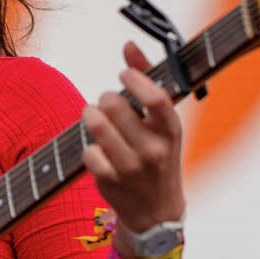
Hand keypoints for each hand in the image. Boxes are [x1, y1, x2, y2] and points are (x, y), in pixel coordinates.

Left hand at [81, 41, 185, 253]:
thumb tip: (128, 44)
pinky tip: (99, 151)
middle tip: (108, 104)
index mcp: (171, 131)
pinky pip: (87, 150)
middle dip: (106, 98)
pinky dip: (89, 147)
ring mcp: (131, 168)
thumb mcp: (163, 124)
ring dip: (90, 115)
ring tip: (94, 118)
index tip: (124, 74)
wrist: (156, 214)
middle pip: (115, 104)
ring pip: (97, 124)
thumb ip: (148, 80)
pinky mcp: (109, 182)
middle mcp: (154, 150)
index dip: (135, 79)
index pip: (155, 97)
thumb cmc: (158, 157)